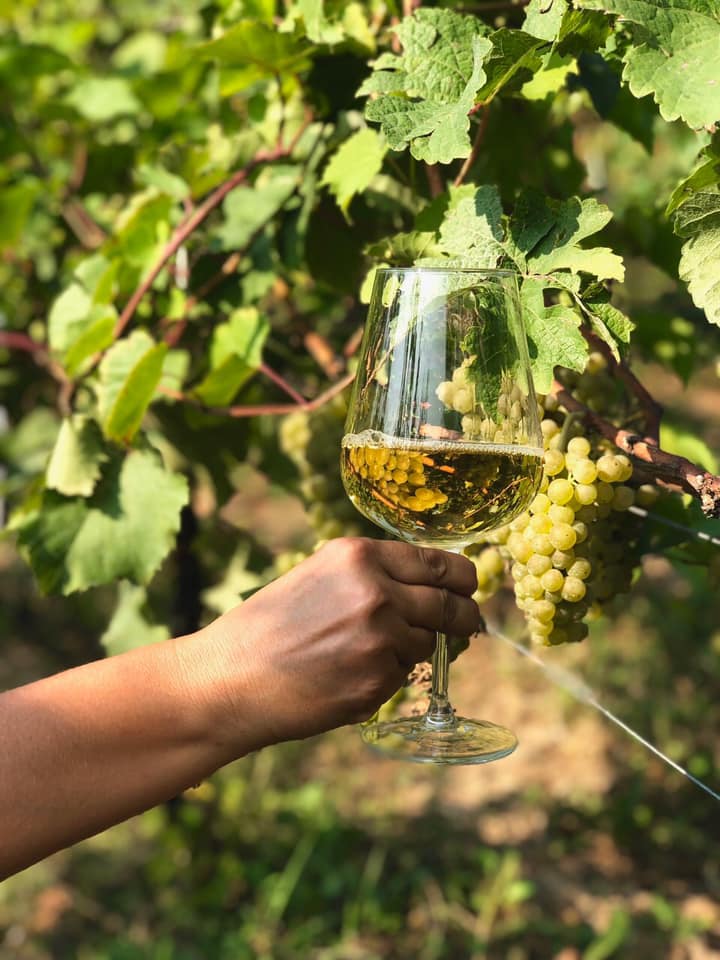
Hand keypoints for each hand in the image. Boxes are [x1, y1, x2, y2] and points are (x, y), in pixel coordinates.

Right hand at [194, 538, 479, 753]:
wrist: (229, 678)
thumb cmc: (268, 627)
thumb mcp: (320, 577)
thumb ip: (373, 575)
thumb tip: (432, 587)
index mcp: (359, 556)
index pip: (439, 563)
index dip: (462, 578)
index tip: (469, 589)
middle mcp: (376, 592)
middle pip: (450, 604)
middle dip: (463, 617)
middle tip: (467, 624)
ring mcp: (380, 639)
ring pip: (427, 643)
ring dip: (410, 649)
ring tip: (360, 654)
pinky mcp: (377, 682)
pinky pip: (403, 676)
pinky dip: (386, 678)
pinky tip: (345, 677)